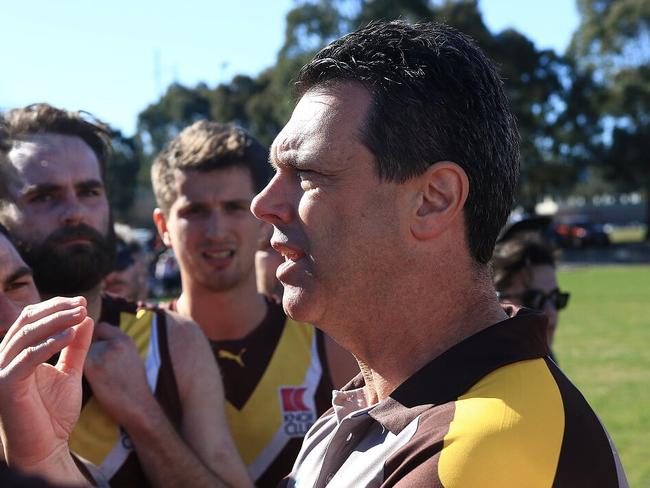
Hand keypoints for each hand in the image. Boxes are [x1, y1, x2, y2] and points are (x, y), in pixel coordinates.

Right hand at [0, 296, 93, 470]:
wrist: (47, 448)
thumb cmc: (55, 412)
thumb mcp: (71, 371)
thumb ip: (77, 346)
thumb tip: (85, 317)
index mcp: (16, 354)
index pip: (30, 319)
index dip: (55, 306)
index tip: (81, 302)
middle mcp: (3, 359)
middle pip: (26, 322)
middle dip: (56, 310)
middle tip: (81, 304)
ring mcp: (1, 372)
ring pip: (26, 336)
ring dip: (55, 322)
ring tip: (80, 315)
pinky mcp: (5, 386)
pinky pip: (28, 358)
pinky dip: (50, 344)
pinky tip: (71, 335)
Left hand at [84, 322, 154, 428]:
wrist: (137, 406)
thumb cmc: (134, 387)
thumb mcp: (133, 359)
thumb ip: (118, 348)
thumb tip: (101, 342)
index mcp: (126, 340)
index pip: (101, 328)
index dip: (94, 338)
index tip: (93, 351)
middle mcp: (116, 342)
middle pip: (89, 338)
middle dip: (87, 349)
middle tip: (92, 366)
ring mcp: (104, 353)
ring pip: (81, 350)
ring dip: (82, 360)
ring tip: (93, 377)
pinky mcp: (93, 366)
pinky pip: (76, 361)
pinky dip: (78, 370)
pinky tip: (87, 381)